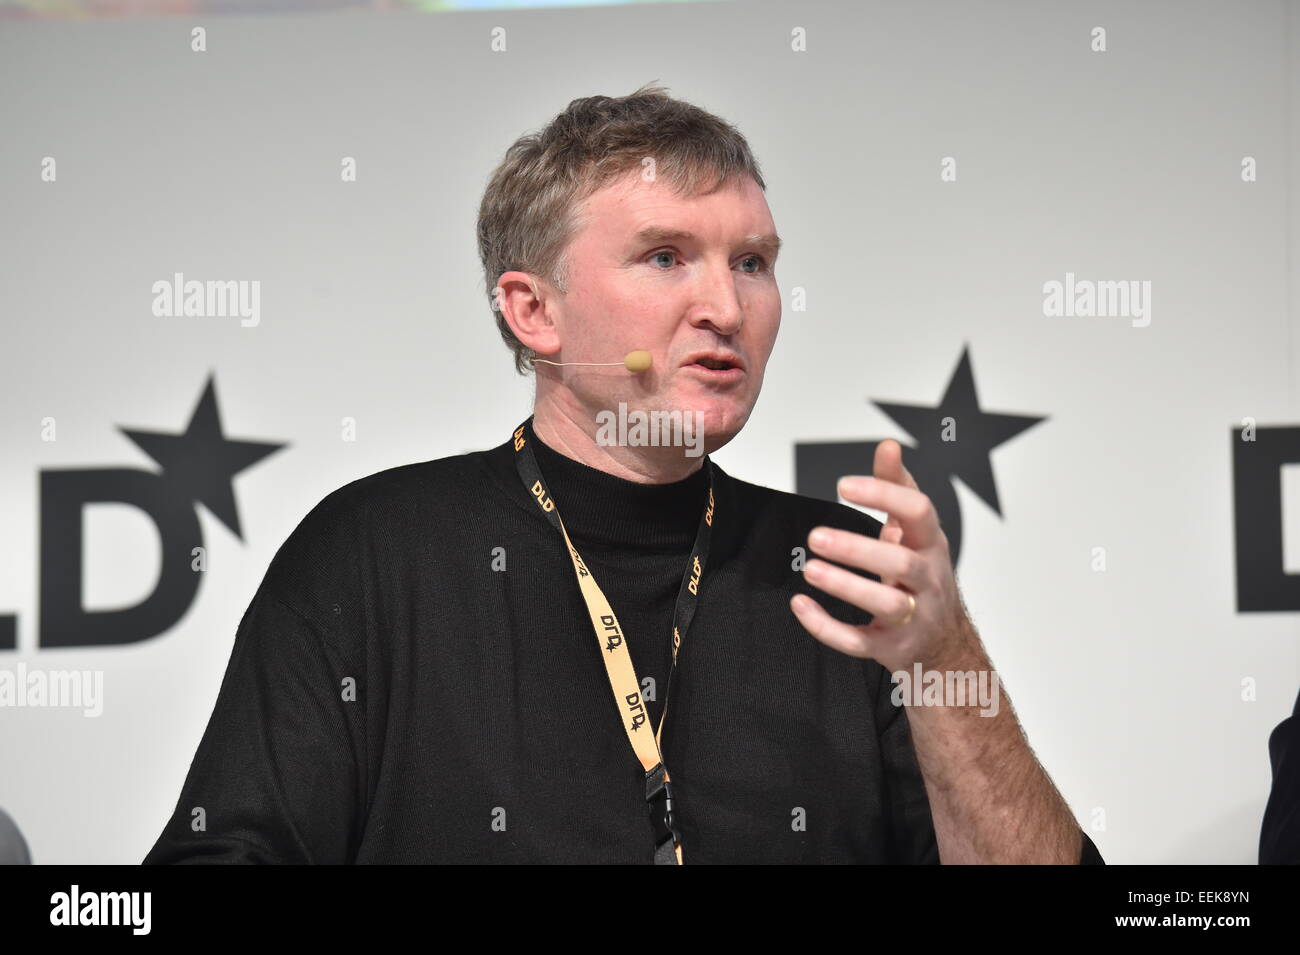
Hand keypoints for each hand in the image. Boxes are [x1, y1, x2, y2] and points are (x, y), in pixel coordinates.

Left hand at [789, 439, 973, 672]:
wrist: (943, 641)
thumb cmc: (921, 576)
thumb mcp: (915, 532)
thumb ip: (898, 488)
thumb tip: (888, 446)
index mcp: (931, 544)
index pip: (918, 512)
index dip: (884, 495)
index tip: (844, 486)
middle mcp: (927, 579)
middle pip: (901, 562)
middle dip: (857, 548)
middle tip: (815, 536)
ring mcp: (912, 617)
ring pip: (885, 604)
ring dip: (846, 586)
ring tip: (810, 569)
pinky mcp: (891, 647)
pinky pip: (859, 641)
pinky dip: (827, 627)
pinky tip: (801, 605)